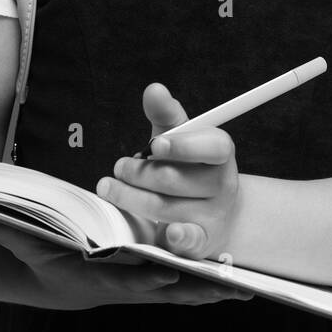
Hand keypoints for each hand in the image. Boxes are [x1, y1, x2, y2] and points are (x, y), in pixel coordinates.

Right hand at [0, 216, 253, 309]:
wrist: (63, 282)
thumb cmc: (47, 256)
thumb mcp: (27, 242)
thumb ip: (6, 228)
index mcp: (98, 275)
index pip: (121, 279)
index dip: (143, 279)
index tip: (164, 276)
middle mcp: (125, 284)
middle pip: (161, 289)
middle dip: (191, 287)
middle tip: (222, 283)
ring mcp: (144, 287)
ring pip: (181, 292)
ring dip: (210, 291)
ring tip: (243, 288)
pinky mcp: (158, 282)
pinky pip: (189, 287)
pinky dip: (212, 288)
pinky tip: (239, 288)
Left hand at [95, 82, 244, 261]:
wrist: (215, 211)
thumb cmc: (189, 167)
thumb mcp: (178, 138)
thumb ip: (165, 114)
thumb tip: (154, 89)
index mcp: (220, 152)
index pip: (211, 146)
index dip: (183, 146)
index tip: (154, 146)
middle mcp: (222, 184)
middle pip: (176, 179)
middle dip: (138, 173)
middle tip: (118, 167)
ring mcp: (214, 215)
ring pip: (167, 208)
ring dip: (132, 198)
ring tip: (109, 187)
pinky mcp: (202, 242)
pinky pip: (191, 242)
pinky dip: (179, 238)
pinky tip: (166, 233)